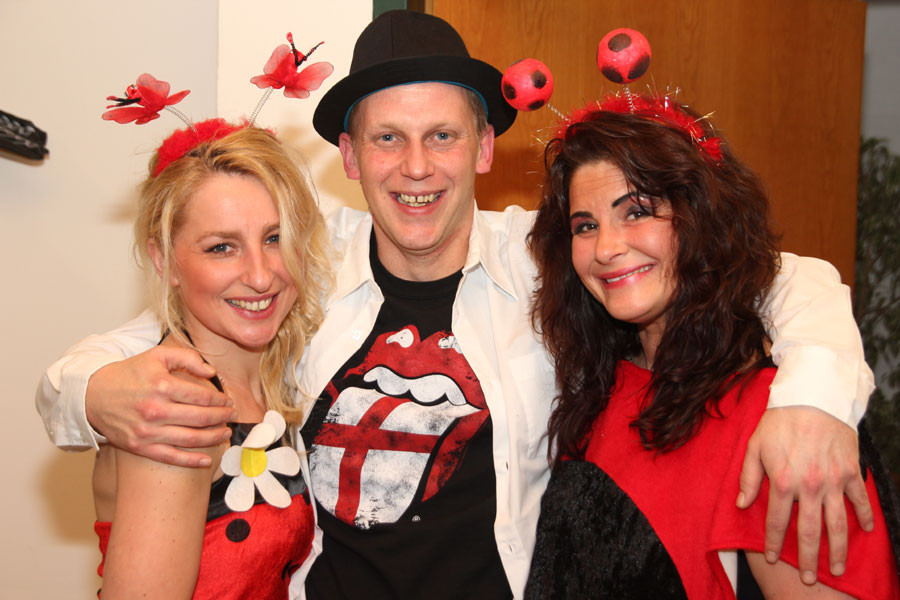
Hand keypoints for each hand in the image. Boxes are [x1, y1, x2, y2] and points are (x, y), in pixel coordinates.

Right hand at [85, 345, 234, 467]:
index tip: (228, 401)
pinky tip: (206, 460)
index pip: (201, 397)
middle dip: (222, 418)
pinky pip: (171, 457)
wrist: (93, 395)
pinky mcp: (140, 447)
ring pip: (190, 439)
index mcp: (161, 386)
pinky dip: (191, 461)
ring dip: (213, 438)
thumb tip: (212, 372)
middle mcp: (155, 410)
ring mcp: (147, 431)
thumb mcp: (157, 355)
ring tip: (225, 433)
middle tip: (233, 415)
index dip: (220, 400)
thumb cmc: (129, 373)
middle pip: (200, 418)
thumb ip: (188, 357)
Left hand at [737, 406, 873, 583]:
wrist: (812, 398)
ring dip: (838, 549)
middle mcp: (809, 486)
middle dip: (809, 559)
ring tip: (837, 569)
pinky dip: (864, 517)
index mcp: (783, 481)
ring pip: (838, 524)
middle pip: (810, 531)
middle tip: (808, 579)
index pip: (777, 521)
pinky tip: (864, 531)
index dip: (774, 542)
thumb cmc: (779, 421)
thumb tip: (741, 504)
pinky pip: (859, 499)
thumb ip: (748, 477)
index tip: (772, 558)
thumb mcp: (754, 446)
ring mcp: (832, 481)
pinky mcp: (850, 472)